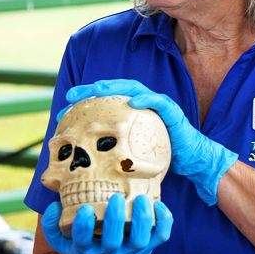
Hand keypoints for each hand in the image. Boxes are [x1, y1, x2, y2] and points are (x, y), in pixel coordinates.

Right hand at [41, 193, 171, 253]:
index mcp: (85, 253)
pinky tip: (160, 204)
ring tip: (141, 199)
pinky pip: (160, 238)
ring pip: (140, 242)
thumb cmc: (81, 248)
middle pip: (112, 243)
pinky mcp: (146, 250)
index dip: (83, 227)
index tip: (85, 209)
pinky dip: (164, 222)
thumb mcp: (61, 241)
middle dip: (115, 219)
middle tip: (116, 197)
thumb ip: (51, 225)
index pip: (82, 242)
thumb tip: (55, 205)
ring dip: (142, 220)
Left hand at [63, 79, 238, 205]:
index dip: (84, 104)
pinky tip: (134, 101)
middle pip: (114, 90)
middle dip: (91, 90)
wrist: (191, 161)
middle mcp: (142, 104)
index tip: (63, 110)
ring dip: (115, 87)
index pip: (103, 103)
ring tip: (98, 88)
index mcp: (130, 113)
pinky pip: (159, 102)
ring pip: (134, 89)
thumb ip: (113, 153)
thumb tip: (85, 167)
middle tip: (72, 95)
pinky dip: (146, 99)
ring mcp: (157, 105)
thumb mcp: (130, 155)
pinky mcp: (172, 112)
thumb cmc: (160, 158)